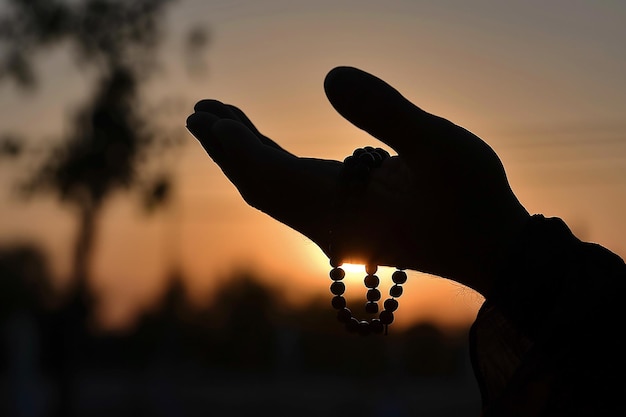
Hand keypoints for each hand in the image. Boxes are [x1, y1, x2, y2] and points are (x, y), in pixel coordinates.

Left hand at [186, 66, 528, 295]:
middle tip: (198, 114)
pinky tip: (269, 147)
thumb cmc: (473, 199)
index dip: (237, 146)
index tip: (206, 115)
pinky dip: (272, 168)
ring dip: (246, 159)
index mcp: (340, 211)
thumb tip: (331, 76)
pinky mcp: (346, 223)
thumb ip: (387, 111)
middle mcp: (327, 226)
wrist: (491, 248)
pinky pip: (294, 196)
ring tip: (221, 122)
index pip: (271, 177)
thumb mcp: (441, 146)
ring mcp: (335, 228)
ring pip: (274, 194)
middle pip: (260, 189)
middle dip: (227, 152)